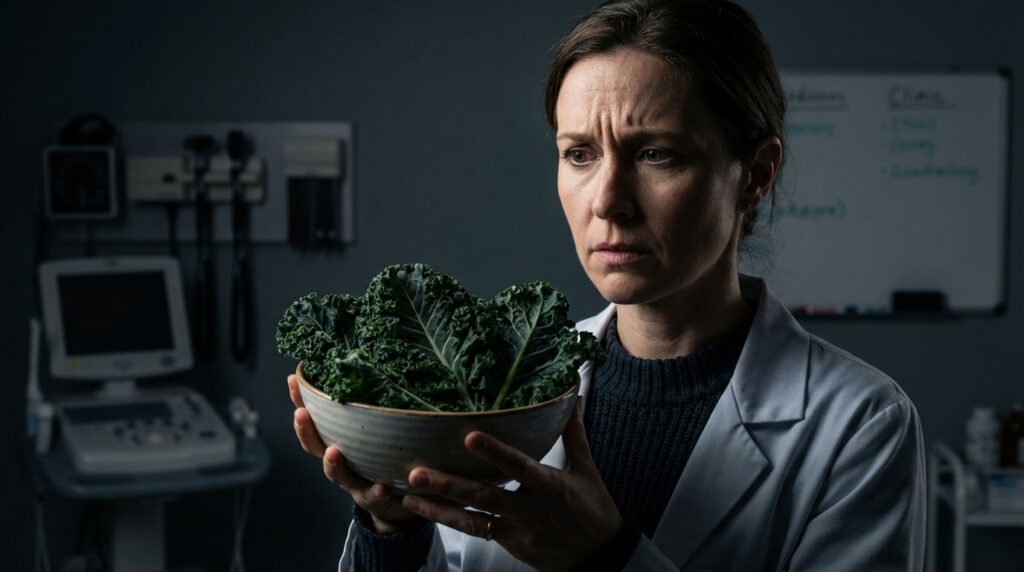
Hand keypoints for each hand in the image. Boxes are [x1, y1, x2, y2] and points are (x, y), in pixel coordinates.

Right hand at [287, 374, 416, 532]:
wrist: (400, 502)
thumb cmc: (383, 457)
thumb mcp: (373, 429)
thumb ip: (366, 405)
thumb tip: (361, 363)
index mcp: (336, 441)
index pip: (313, 419)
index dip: (300, 401)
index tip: (294, 379)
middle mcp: (341, 462)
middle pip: (316, 448)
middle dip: (306, 431)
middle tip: (301, 414)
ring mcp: (356, 483)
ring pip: (340, 476)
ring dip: (333, 465)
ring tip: (333, 453)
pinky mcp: (377, 499)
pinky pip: (375, 497)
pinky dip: (376, 492)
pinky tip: (381, 486)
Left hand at [399, 405, 621, 570]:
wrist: (598, 561)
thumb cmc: (594, 510)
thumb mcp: (586, 470)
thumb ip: (573, 432)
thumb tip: (571, 393)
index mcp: (553, 488)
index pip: (522, 468)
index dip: (497, 453)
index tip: (470, 437)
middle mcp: (531, 511)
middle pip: (486, 496)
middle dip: (450, 485)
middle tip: (417, 471)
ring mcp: (516, 531)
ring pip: (472, 520)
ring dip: (438, 507)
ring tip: (408, 492)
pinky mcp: (507, 544)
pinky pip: (473, 532)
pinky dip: (447, 520)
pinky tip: (422, 507)